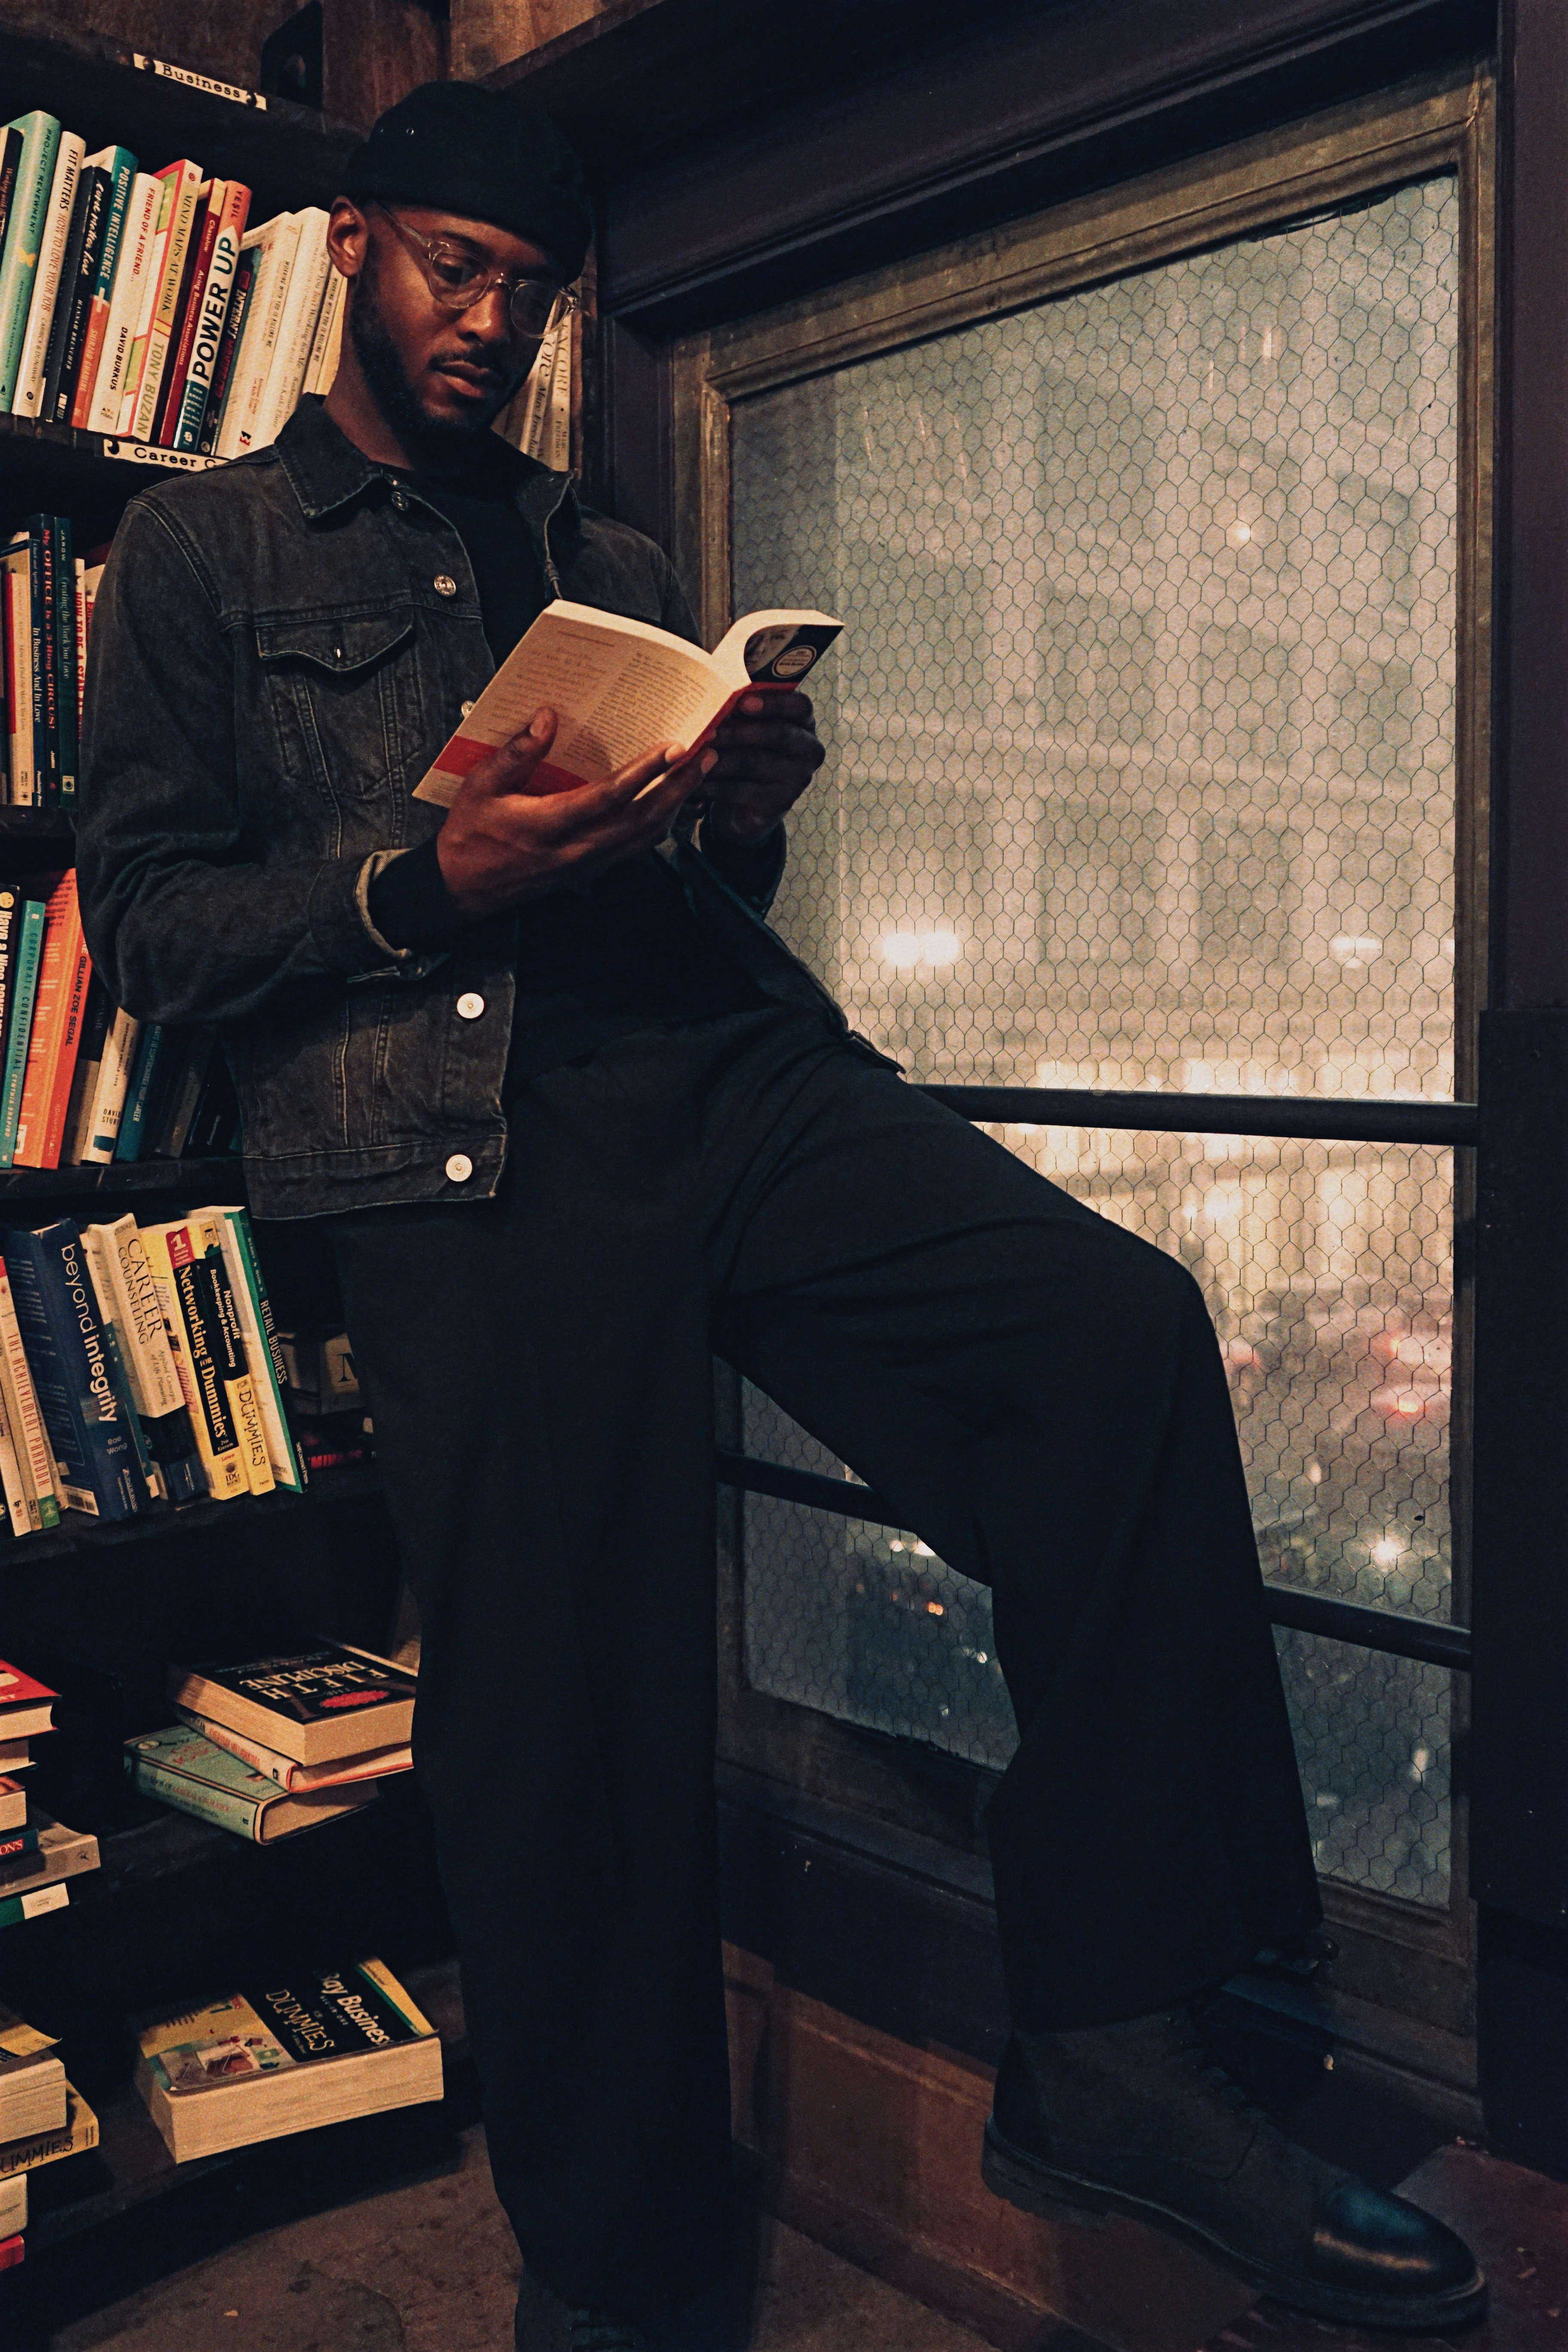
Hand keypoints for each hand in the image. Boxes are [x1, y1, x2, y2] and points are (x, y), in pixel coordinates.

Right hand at [436, 707, 714, 920]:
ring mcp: (586, 864)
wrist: (462, 888)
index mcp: (549, 824)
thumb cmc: (470, 836)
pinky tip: (671, 806)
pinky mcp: (589, 871)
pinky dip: (659, 826)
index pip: (609, 796)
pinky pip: (634, 849)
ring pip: (645, 837)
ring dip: (676, 805)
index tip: (673, 747)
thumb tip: (547, 718)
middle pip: (642, 819)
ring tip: (698, 776)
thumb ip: (516, 752)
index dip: (645, 772)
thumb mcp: (480, 787)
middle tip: (704, 756)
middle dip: (679, 786)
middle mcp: (576, 849)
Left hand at [702, 690, 824, 843]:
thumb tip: (717, 694)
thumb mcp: (750, 727)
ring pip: (756, 763)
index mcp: (804, 723)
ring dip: (721, 759)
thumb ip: (743, 710)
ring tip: (695, 754)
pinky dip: (716, 786)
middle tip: (708, 731)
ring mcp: (797, 779)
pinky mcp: (780, 803)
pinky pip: (744, 791)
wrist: (749, 801)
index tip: (743, 701)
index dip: (774, 702)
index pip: (800, 706)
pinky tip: (696, 783)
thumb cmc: (748, 751)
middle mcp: (809, 750)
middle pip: (778, 734)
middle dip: (739, 731)